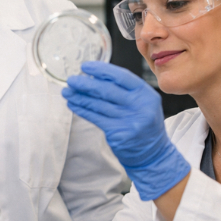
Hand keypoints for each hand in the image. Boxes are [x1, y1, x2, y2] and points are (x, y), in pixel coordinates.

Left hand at [62, 61, 189, 200]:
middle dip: (85, 84)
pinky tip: (73, 104)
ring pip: (98, 105)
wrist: (153, 153)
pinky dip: (82, 110)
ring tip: (67, 91)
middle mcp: (139, 106)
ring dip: (80, 97)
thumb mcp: (142, 102)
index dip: (101, 70)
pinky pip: (95, 118)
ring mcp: (129, 121)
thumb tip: (94, 76)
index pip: (121, 76)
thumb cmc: (144, 123)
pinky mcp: (118, 134)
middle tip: (71, 80)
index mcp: (145, 94)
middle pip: (107, 90)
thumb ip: (124, 89)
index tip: (85, 67)